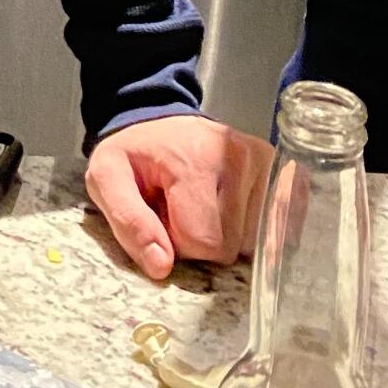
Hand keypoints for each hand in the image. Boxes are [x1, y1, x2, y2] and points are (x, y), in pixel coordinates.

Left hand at [84, 114, 273, 280]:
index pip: (204, 242)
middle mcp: (240, 158)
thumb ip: (128, 222)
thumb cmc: (134, 154)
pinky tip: (231, 207)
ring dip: (227, 234)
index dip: (178, 242)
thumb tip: (161, 266)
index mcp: (195, 161)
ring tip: (204, 204)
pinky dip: (252, 227)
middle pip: (232, 246)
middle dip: (203, 240)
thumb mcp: (106, 178)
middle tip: (182, 208)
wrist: (158, 120)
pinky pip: (279, 227)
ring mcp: (266, 163)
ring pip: (256, 242)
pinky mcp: (280, 169)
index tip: (164, 216)